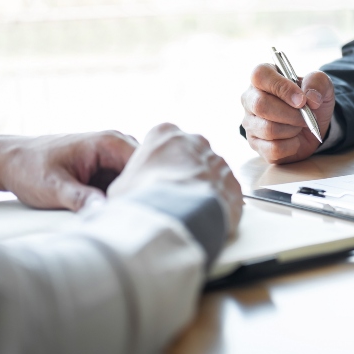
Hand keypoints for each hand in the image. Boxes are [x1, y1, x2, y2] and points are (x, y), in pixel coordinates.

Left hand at [0, 131, 138, 210]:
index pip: (144, 166)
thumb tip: (105, 210)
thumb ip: (80, 198)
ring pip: (134, 181)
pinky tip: (110, 213)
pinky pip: (122, 184)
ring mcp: (112, 156)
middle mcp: (116, 144)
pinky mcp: (106, 167)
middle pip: (143, 174)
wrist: (7, 161)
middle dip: (138, 195)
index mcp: (108, 142)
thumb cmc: (28, 168)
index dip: (144, 189)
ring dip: (128, 197)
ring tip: (120, 218)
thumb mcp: (53, 187)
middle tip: (128, 219)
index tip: (134, 212)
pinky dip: (118, 198)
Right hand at [107, 123, 243, 233]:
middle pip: (190, 155)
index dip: (158, 165)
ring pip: (211, 174)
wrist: (174, 220)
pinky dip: (218, 206)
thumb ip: (130, 181)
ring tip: (189, 213)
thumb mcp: (120, 186)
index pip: (163, 142)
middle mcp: (195, 141)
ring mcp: (217, 161)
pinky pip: (226, 193)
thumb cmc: (142, 200)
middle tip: (173, 198)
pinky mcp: (234, 184)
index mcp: (165, 133)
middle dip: (184, 173)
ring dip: (202, 189)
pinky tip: (205, 219)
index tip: (155, 182)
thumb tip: (129, 195)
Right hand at [241, 63, 334, 163]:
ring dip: (293, 129)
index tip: (302, 100)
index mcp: (263, 77)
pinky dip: (291, 146)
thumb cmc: (310, 101)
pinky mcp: (256, 144)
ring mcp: (250, 123)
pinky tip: (294, 140)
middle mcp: (250, 98)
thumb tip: (311, 98)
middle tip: (306, 116)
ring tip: (300, 125)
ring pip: (268, 129)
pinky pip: (273, 149)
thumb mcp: (322, 85)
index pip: (260, 75)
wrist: (313, 126)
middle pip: (261, 105)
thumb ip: (318, 82)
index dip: (282, 87)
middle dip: (291, 114)